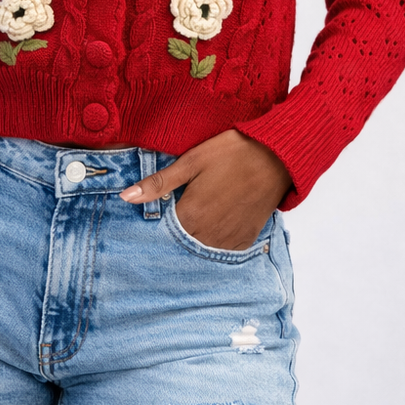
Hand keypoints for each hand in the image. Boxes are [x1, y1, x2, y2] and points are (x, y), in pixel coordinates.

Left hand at [119, 128, 291, 250]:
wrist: (278, 157)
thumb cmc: (233, 153)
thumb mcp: (192, 161)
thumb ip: (158, 183)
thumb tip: (125, 197)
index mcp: (191, 215)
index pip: (160, 233)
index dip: (154, 225)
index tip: (151, 218)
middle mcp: (208, 234)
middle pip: (180, 244)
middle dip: (172, 234)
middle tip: (176, 214)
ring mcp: (228, 239)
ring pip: (200, 250)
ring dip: (192, 240)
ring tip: (194, 220)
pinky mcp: (245, 239)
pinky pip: (222, 250)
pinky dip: (213, 242)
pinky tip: (212, 226)